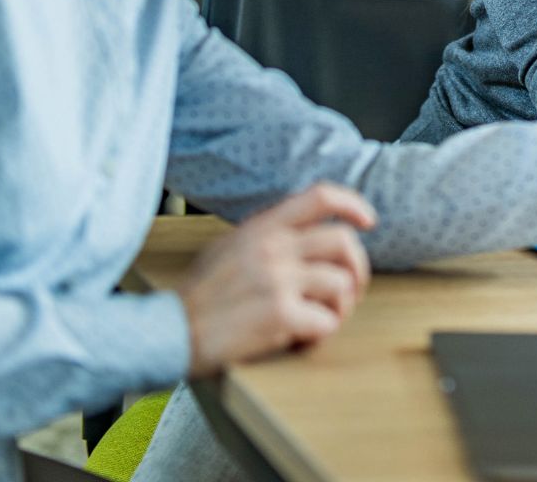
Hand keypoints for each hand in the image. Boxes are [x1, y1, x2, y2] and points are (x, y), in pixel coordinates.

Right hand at [178, 182, 375, 376]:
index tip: (369, 221)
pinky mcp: (280, 314)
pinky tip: (301, 340)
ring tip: (318, 321)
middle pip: (344, 243)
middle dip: (357, 270)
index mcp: (262, 227)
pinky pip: (327, 322)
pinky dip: (320, 335)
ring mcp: (278, 279)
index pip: (320, 196)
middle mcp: (273, 247)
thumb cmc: (198, 296)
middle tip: (348, 292)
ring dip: (339, 309)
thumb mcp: (228, 247)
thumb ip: (266, 235)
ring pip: (342, 285)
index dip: (353, 204)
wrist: (168, 331)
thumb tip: (306, 233)